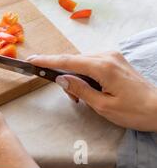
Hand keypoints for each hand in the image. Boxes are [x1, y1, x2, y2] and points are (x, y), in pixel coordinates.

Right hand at [28, 51, 156, 131]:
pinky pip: (91, 63)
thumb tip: (61, 79)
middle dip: (65, 76)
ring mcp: (112, 56)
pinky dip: (85, 74)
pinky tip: (90, 89)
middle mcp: (106, 56)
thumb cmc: (135, 111)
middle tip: (70, 97)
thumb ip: (80, 90)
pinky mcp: (115, 60)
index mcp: (102, 67)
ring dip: (76, 77)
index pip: (67, 61)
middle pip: (74, 61)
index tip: (31, 60)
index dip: (47, 61)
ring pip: (82, 62)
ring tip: (83, 98)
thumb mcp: (103, 106)